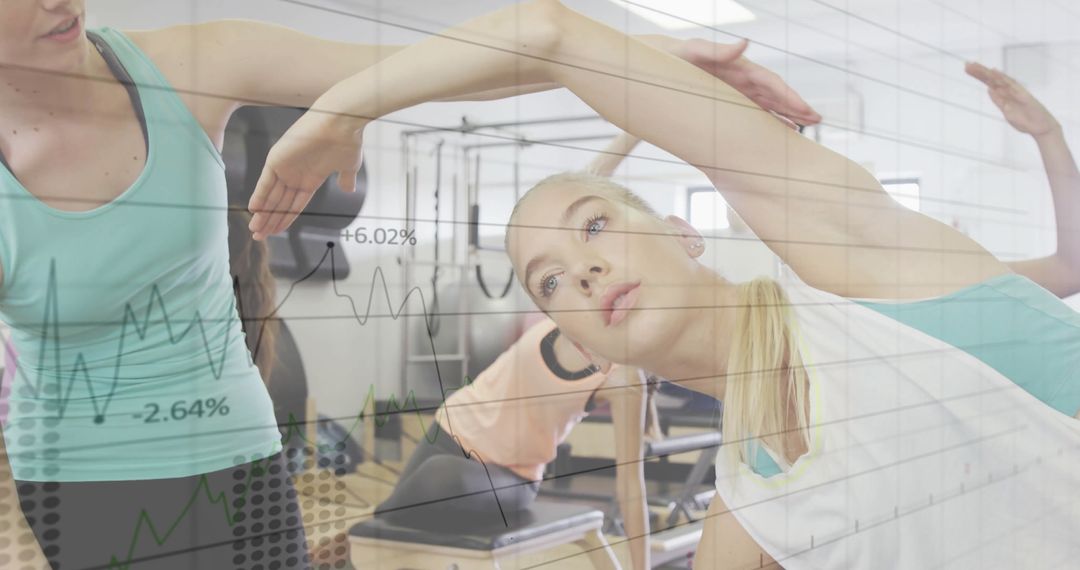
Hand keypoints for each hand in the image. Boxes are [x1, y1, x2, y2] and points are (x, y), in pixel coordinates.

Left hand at [247, 108, 365, 239]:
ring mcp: (285, 167)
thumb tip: (349, 189)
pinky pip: (265, 182)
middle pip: (279, 204)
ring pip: (270, 196)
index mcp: (311, 179)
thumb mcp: (348, 166)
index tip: (275, 233)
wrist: (341, 121)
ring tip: (255, 231)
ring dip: (262, 214)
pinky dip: (259, 196)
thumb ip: (345, 179)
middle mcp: (295, 174)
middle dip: (269, 221)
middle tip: (259, 237)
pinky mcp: (277, 159)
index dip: (284, 219)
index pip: (294, 205)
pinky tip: (254, 210)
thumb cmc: (348, 141)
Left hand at [676, 38, 821, 127]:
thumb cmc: (679, 57)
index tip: (805, 109)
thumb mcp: (697, 51)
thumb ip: (719, 50)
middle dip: (797, 107)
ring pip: (770, 105)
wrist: (664, 65)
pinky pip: (756, 113)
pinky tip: (783, 131)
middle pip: (777, 95)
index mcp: (741, 68)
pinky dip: (771, 121)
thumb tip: (745, 43)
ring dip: (789, 115)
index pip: (772, 83)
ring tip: (808, 126)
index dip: (789, 97)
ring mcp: (739, 92)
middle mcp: (744, 81)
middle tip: (817, 119)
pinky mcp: (730, 103)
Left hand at [965, 61, 1059, 136]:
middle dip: (979, 72)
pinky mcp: (1022, 95)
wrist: (1039, 128)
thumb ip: (998, 100)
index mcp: (1003, 95)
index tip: (967, 68)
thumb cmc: (1024, 120)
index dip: (978, 75)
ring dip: (987, 72)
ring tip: (976, 66)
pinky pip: (1011, 85)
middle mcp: (1009, 91)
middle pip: (992, 79)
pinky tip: (994, 71)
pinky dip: (1002, 78)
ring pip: (999, 79)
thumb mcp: (1006, 111)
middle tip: (966, 64)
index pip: (988, 82)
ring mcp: (1016, 92)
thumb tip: (989, 90)